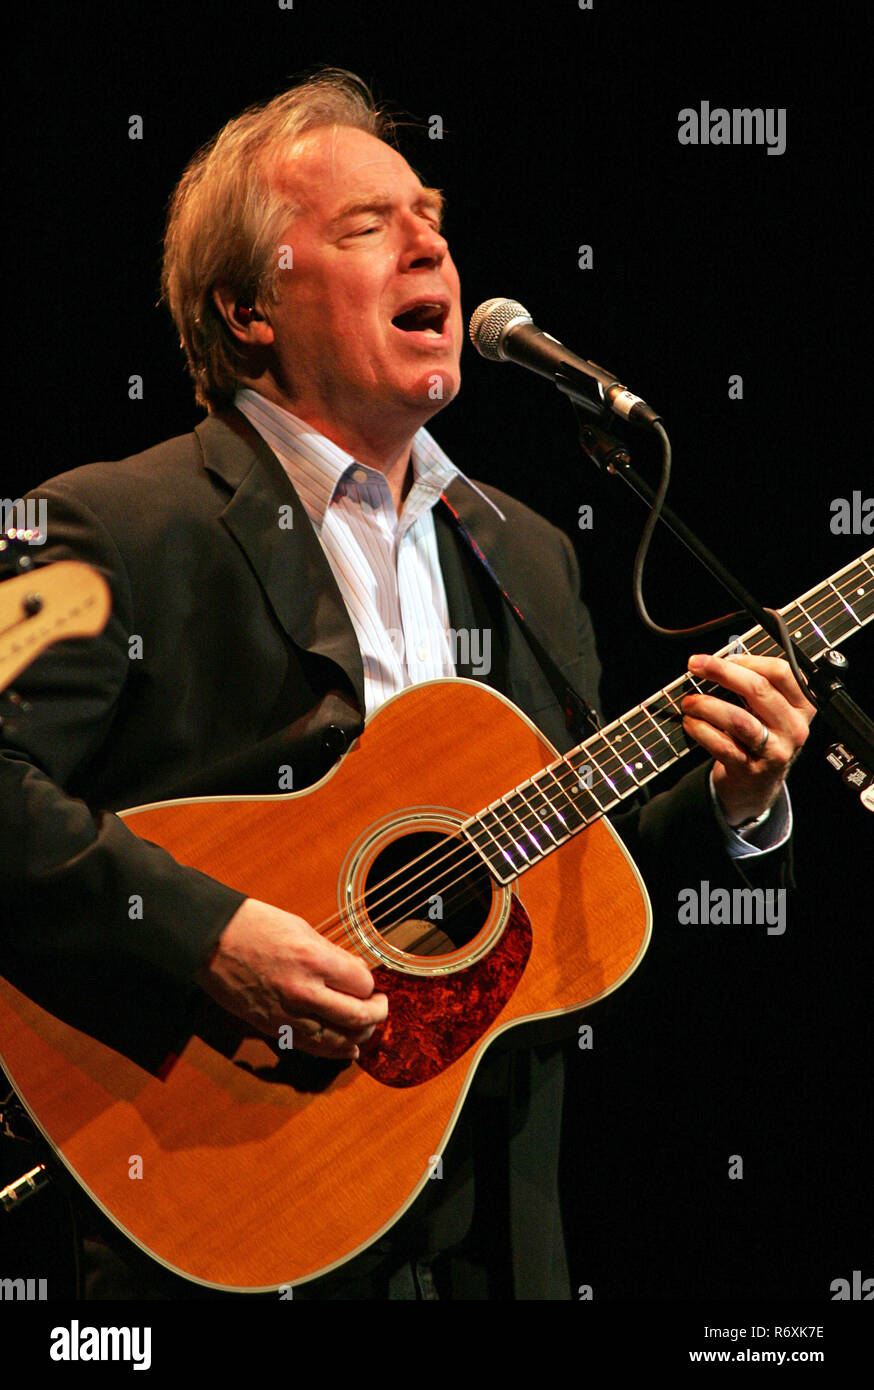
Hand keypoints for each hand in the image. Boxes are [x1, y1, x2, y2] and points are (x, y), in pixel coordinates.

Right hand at [194, 898, 387, 1059]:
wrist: (211, 941)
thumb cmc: (255, 926)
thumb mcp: (302, 929)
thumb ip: (333, 955)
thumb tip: (358, 974)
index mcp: (313, 960)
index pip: (363, 984)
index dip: (371, 984)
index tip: (368, 980)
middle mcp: (304, 992)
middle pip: (358, 1016)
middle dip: (377, 1013)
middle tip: (381, 1006)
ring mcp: (287, 1014)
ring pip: (338, 1039)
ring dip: (360, 1035)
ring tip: (368, 1027)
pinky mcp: (273, 1028)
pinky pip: (312, 1047)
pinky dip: (335, 1051)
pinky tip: (349, 1049)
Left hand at [681, 653, 815, 826]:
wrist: (757, 786)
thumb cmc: (761, 739)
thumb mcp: (771, 712)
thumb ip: (755, 687)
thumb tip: (720, 662)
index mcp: (802, 706)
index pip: (781, 672)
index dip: (748, 660)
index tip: (723, 658)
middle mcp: (793, 728)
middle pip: (759, 690)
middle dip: (722, 673)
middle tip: (696, 665)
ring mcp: (774, 751)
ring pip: (739, 719)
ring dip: (707, 705)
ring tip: (689, 702)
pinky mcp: (751, 769)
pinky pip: (722, 745)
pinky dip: (701, 730)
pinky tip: (691, 723)